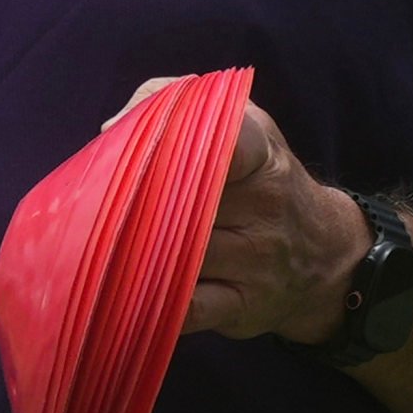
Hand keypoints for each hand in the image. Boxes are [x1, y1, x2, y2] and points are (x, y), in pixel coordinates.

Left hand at [119, 80, 364, 344]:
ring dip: (131, 250)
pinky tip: (119, 292)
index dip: (173, 140)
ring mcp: (255, 260)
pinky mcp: (241, 307)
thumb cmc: (262, 182)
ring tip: (94, 243)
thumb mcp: (244, 127)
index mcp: (260, 154)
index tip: (132, 146)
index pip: (227, 137)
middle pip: (184, 201)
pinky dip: (147, 302)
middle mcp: (265, 205)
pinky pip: (185, 308)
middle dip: (133, 202)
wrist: (325, 257)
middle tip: (87, 202)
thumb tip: (113, 125)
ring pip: (177, 254)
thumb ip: (181, 105)